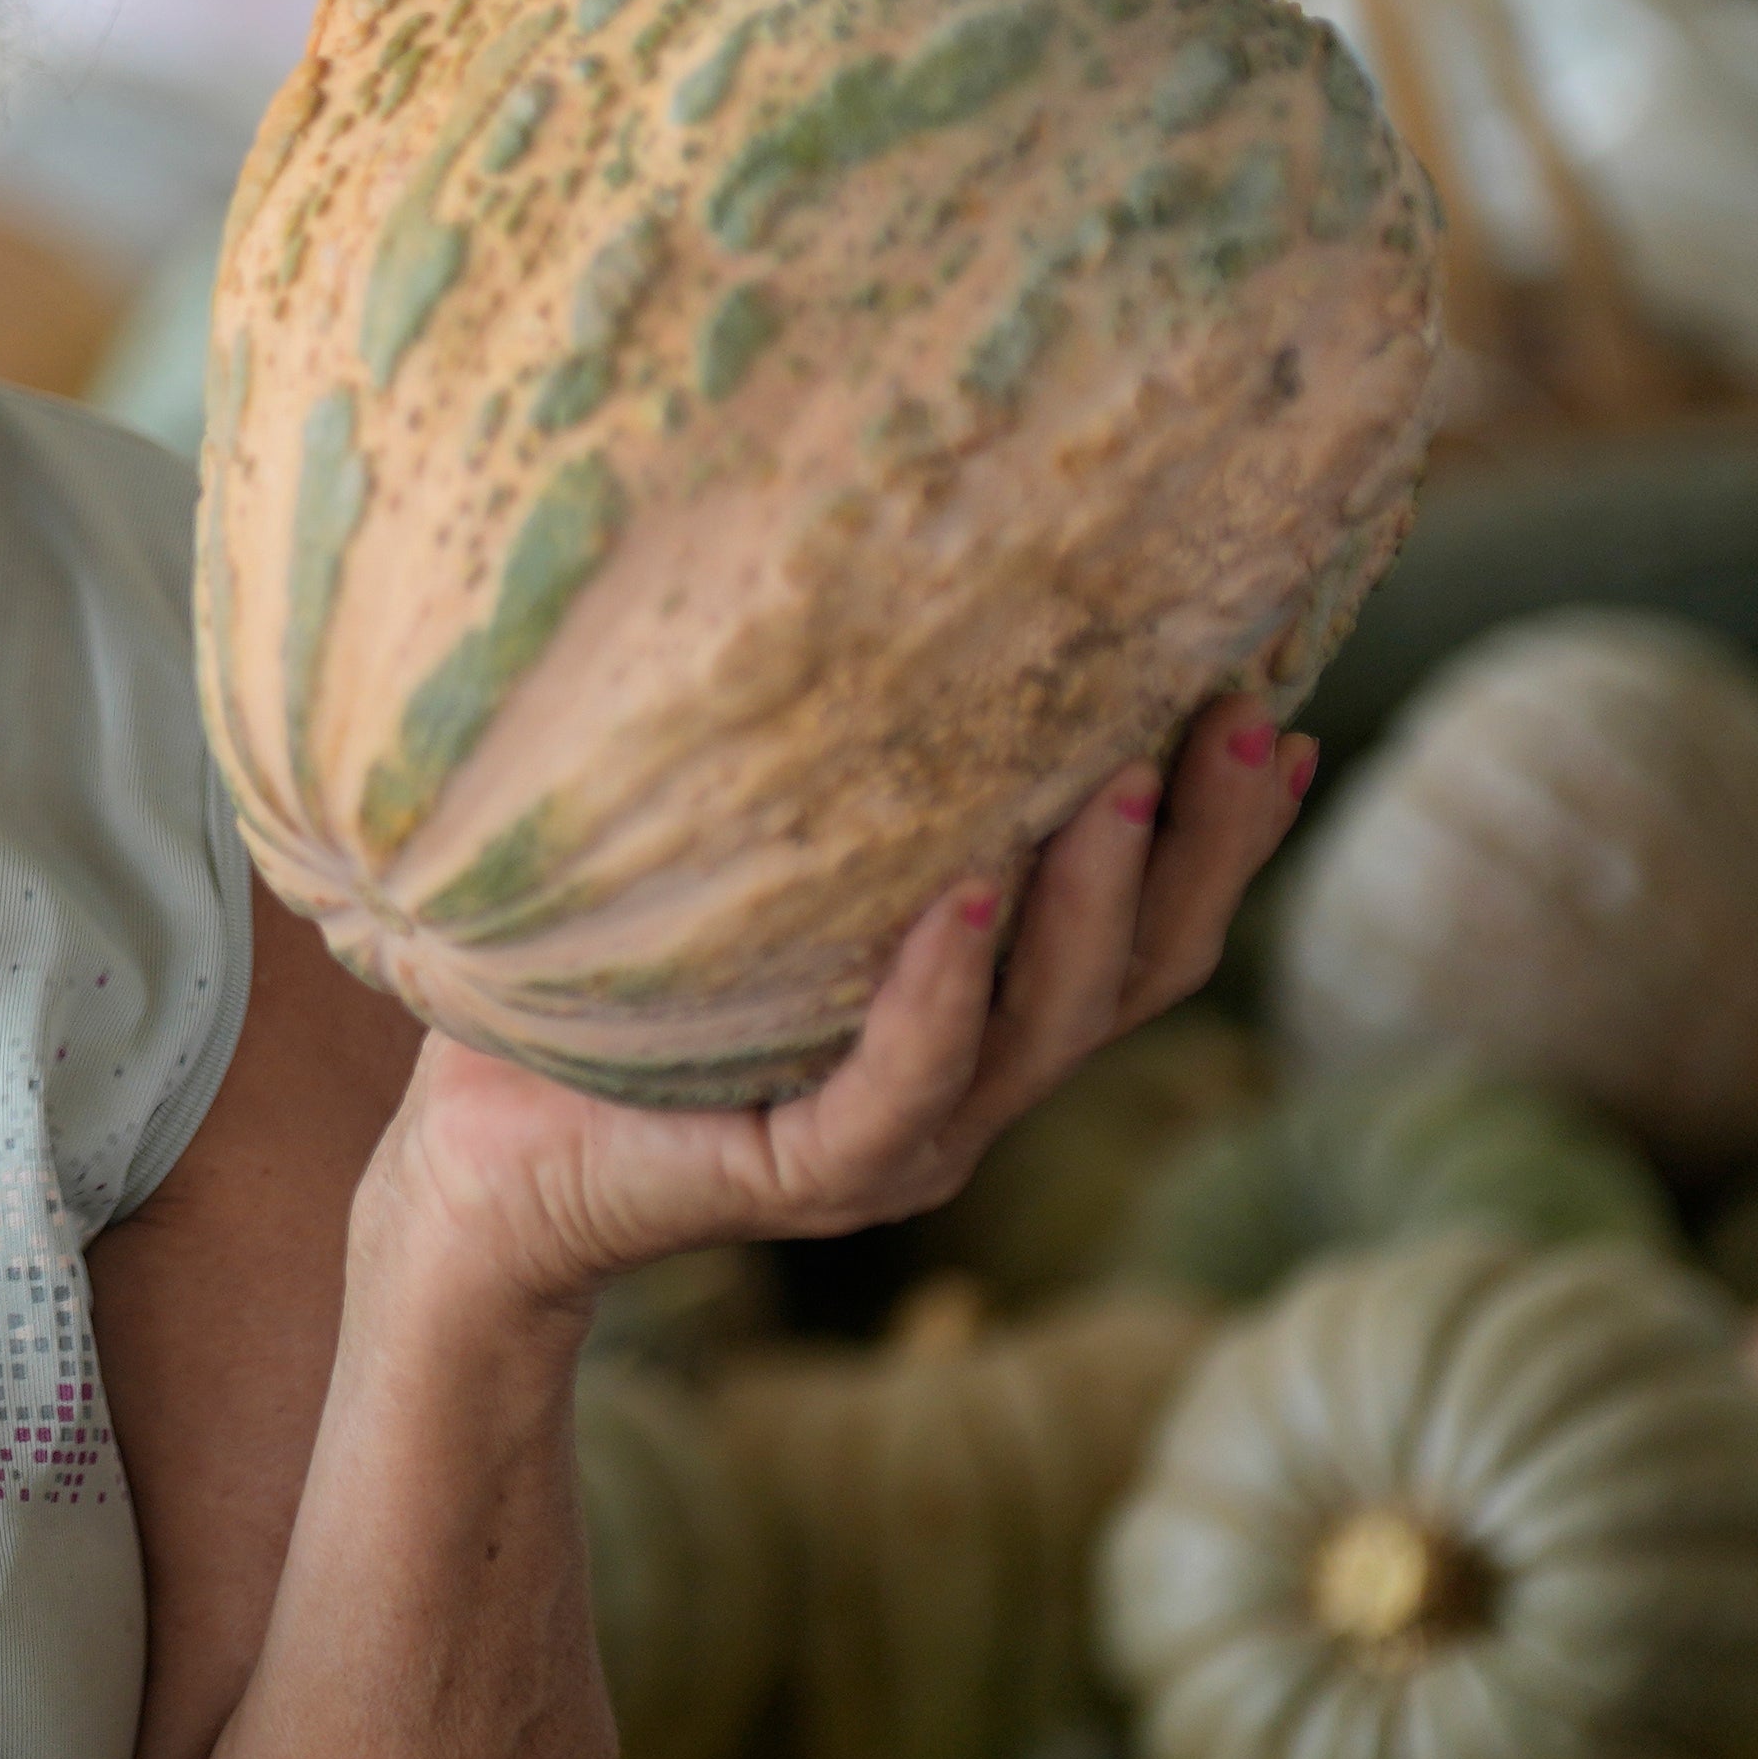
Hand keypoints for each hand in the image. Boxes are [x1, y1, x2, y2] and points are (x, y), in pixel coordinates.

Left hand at [365, 694, 1317, 1314]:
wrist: (474, 1169)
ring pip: (1045, 1025)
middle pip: (1136, 975)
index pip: (1136, 935)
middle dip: (1208, 847)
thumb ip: (807, 786)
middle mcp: (963, 1090)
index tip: (1283, 715)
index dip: (1225, 840)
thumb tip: (835, 581)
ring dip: (1095, 895)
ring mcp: (899, 1144)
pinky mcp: (808, 1177)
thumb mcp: (726, 877)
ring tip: (1128, 773)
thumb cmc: (596, 997)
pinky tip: (968, 898)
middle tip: (1247, 713)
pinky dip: (943, 988)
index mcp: (971, 1024)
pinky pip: (902, 1082)